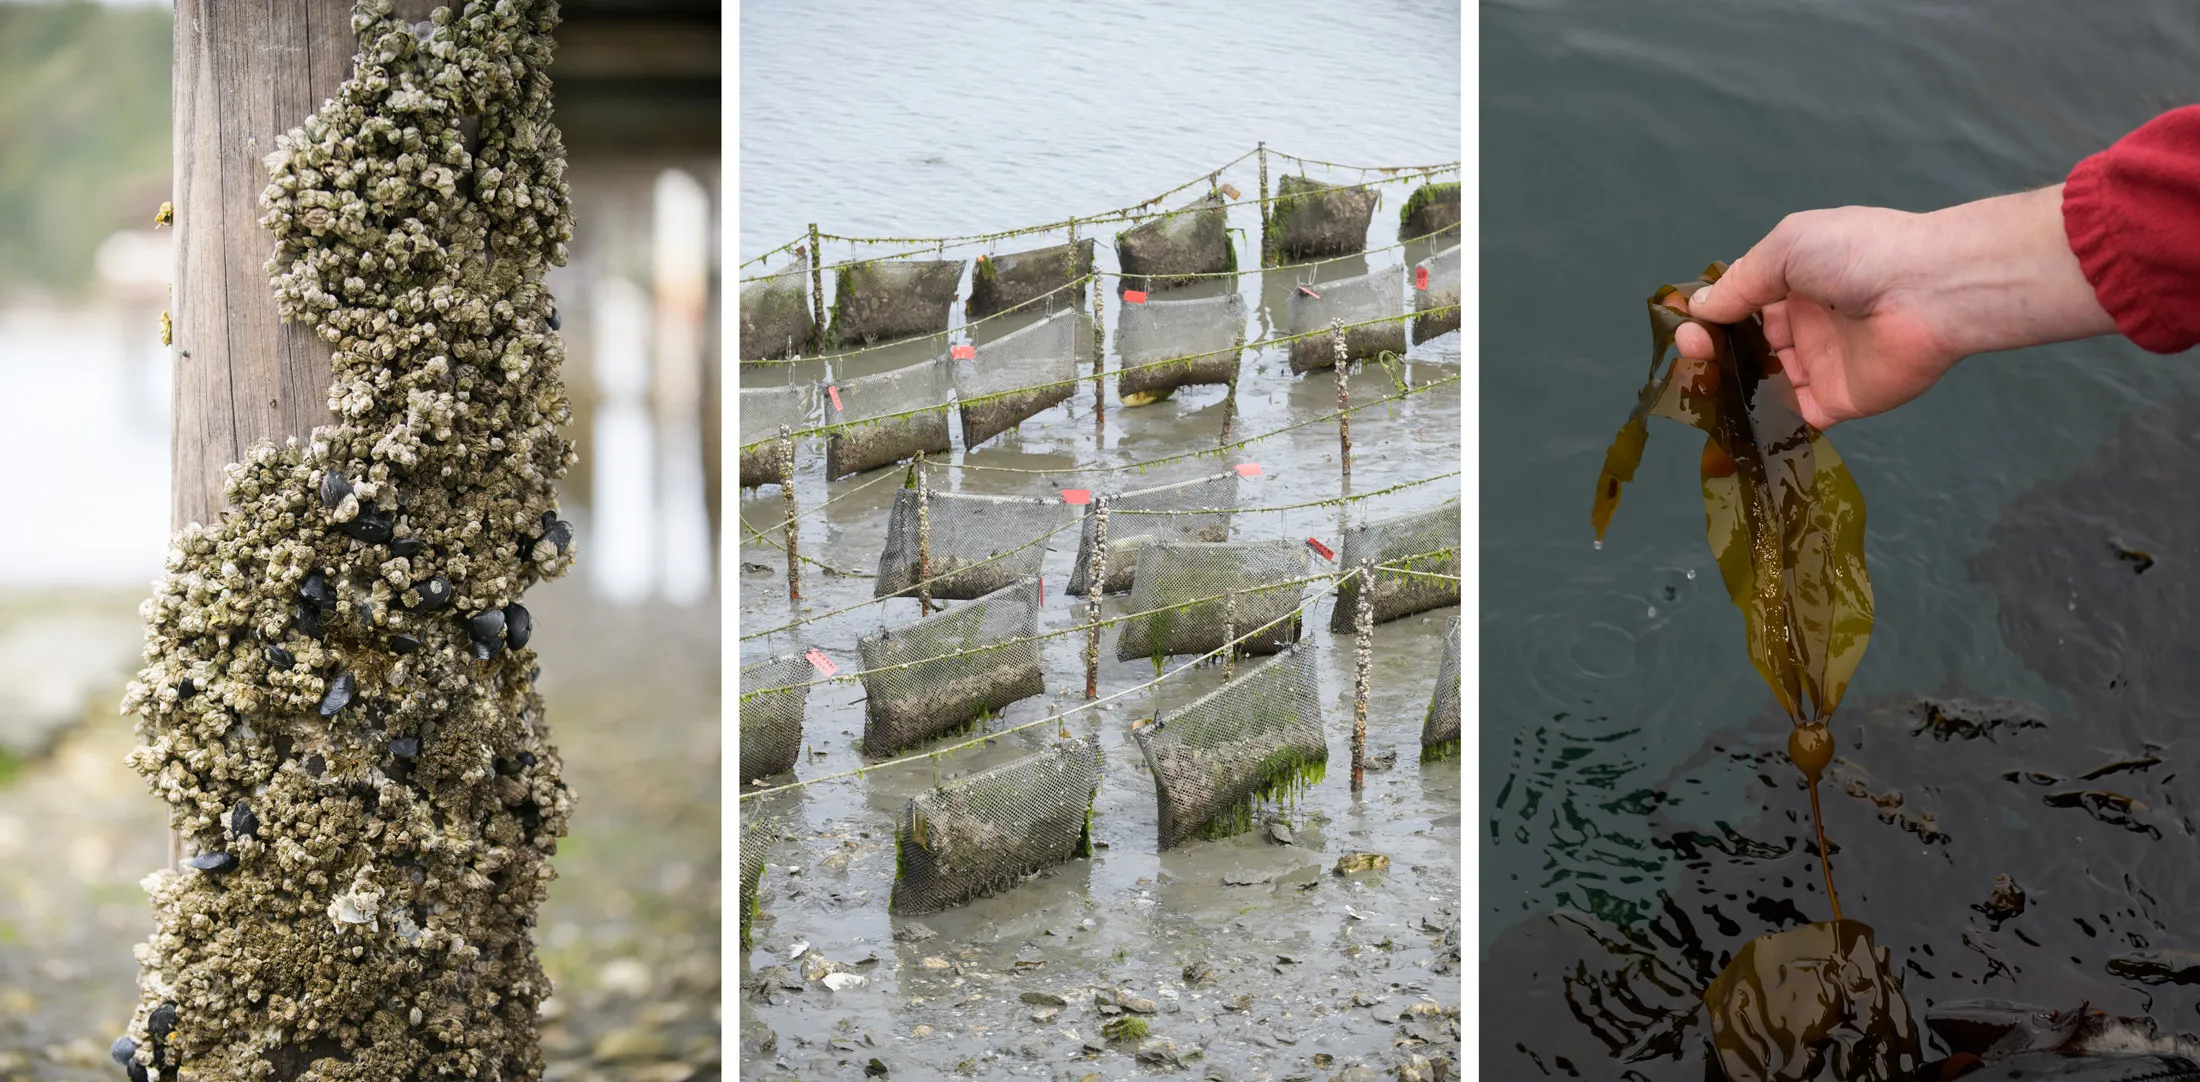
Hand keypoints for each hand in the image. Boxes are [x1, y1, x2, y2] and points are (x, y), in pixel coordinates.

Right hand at [1671, 185, 2115, 429]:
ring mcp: (1822, 363)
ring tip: (1704, 379)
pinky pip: (1792, 413)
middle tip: (1691, 350)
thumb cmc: (1857, 255)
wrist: (1928, 292)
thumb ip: (1741, 282)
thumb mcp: (1786, 248)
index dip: (1714, 312)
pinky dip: (1764, 416)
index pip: (1745, 300)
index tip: (1689, 324)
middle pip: (1748, 342)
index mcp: (1799, 279)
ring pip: (1764, 379)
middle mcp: (1808, 321)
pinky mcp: (1837, 401)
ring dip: (1731, 381)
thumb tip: (1700, 308)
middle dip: (1713, 346)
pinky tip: (1734, 410)